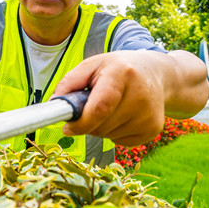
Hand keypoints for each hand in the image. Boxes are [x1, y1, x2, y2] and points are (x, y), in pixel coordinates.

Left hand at [52, 51, 168, 146]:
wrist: (155, 73)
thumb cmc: (117, 69)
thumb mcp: (92, 65)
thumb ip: (70, 83)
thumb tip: (53, 105)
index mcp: (122, 74)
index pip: (100, 108)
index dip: (81, 123)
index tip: (68, 127)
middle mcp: (140, 96)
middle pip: (102, 126)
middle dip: (87, 123)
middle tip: (89, 107)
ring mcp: (149, 115)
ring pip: (109, 136)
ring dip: (100, 127)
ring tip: (109, 107)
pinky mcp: (154, 129)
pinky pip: (121, 142)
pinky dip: (114, 133)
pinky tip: (122, 115)